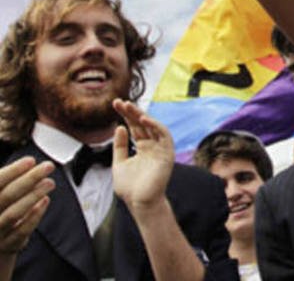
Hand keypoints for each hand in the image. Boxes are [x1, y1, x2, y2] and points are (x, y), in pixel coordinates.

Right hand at [0, 157, 54, 255]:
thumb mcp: (0, 195)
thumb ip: (8, 182)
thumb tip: (31, 164)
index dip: (12, 171)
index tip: (31, 160)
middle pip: (6, 196)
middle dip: (28, 180)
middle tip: (48, 166)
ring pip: (13, 214)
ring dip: (33, 196)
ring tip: (50, 182)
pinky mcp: (6, 247)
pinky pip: (21, 232)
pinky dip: (34, 216)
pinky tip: (45, 201)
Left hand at [112, 100, 173, 214]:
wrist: (140, 203)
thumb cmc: (130, 188)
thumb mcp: (119, 163)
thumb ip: (120, 146)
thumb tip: (119, 128)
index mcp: (142, 148)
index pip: (134, 127)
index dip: (126, 115)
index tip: (116, 104)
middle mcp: (152, 145)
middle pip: (142, 124)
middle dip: (131, 112)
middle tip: (120, 101)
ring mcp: (160, 148)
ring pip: (153, 126)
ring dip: (141, 115)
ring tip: (129, 106)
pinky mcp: (167, 153)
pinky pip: (163, 135)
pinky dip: (155, 125)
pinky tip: (144, 119)